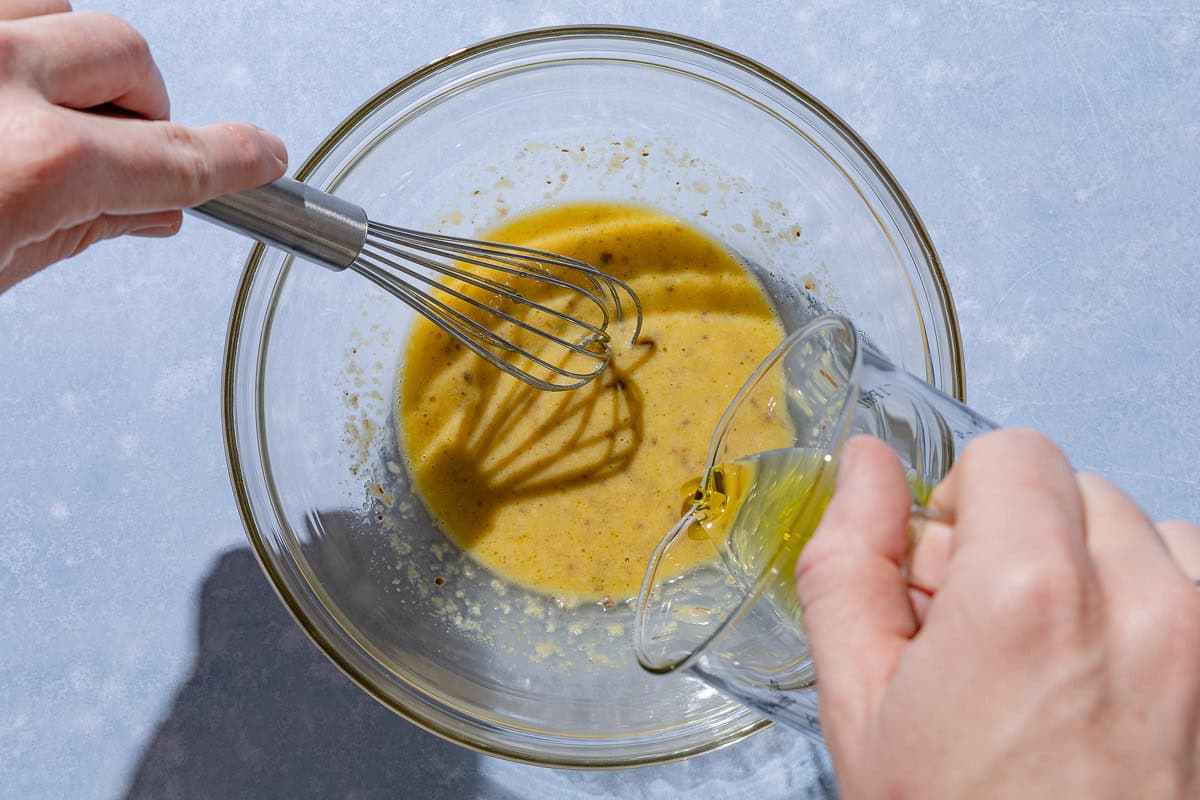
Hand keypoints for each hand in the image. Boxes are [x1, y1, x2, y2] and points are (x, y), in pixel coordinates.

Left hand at [0, 2, 287, 291]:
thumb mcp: (1, 263)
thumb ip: (82, 227)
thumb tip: (149, 208)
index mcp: (38, 163)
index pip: (177, 158)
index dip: (235, 161)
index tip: (263, 157)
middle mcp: (0, 79)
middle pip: (129, 55)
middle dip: (141, 105)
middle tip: (119, 153)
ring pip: (62, 11)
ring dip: (71, 61)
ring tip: (46, 112)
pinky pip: (11, 3)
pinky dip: (23, 39)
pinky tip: (9, 85)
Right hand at [795, 430, 1199, 798]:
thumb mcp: (858, 701)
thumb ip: (850, 561)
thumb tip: (864, 465)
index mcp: (1029, 595)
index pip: (1013, 453)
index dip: (962, 506)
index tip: (948, 576)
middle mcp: (1142, 603)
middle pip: (1076, 488)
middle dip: (1020, 538)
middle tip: (985, 632)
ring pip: (1143, 532)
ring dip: (1092, 569)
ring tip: (1050, 659)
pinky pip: (1197, 583)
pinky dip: (1153, 604)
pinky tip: (1106, 675)